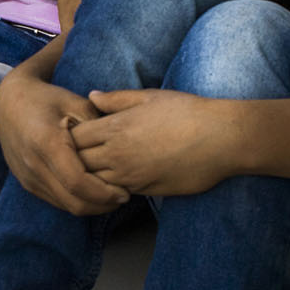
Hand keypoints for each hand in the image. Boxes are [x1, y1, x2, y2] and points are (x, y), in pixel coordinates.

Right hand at [0, 68, 129, 215]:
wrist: (9, 102)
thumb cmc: (47, 99)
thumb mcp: (76, 103)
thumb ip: (98, 129)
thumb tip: (121, 155)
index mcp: (45, 142)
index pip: (78, 182)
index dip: (104, 193)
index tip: (125, 192)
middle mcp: (32, 165)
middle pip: (73, 201)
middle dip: (102, 205)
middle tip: (122, 197)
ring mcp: (27, 177)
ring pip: (65, 206)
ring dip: (91, 205)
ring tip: (110, 195)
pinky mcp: (26, 183)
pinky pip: (56, 200)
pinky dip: (77, 200)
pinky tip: (92, 190)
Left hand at [70, 89, 242, 196]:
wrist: (221, 140)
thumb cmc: (187, 112)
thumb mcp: (149, 97)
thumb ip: (116, 99)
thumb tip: (91, 96)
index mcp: (115, 127)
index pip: (72, 138)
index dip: (68, 136)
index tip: (72, 133)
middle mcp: (116, 155)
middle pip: (76, 162)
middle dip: (71, 159)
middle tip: (74, 154)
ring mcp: (129, 176)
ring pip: (92, 182)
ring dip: (88, 176)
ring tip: (88, 168)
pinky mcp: (143, 191)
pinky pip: (113, 193)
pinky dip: (107, 188)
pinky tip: (111, 180)